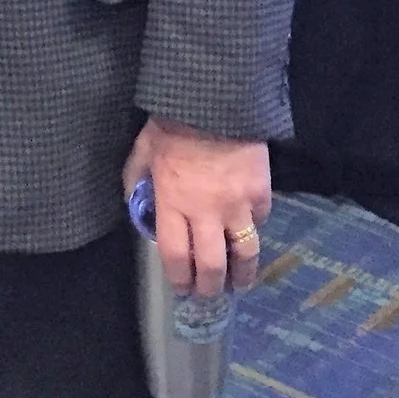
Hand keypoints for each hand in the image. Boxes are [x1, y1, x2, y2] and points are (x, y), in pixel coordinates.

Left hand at [122, 116, 270, 298]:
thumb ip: (137, 180)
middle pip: (211, 265)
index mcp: (173, 203)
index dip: (178, 278)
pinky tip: (249, 235)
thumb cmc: (171, 125)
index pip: (174, 255)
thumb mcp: (142, 150)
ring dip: (242, 275)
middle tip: (209, 295)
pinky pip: (259, 222)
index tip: (180, 289)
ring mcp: (238, 206)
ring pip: (245, 254)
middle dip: (209, 286)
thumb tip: (137, 204)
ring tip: (238, 284)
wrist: (214, 102)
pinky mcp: (262, 195)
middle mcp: (206, 212)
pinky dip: (253, 230)